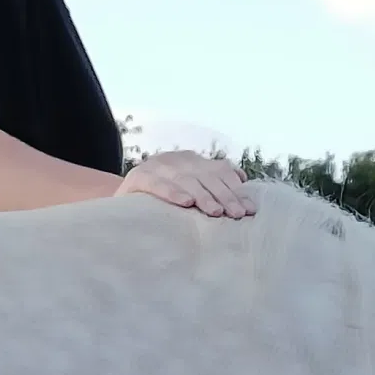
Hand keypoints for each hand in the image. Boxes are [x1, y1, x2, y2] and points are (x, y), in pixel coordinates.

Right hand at [116, 151, 255, 218]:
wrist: (123, 204)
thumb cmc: (164, 202)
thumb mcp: (190, 191)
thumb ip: (213, 183)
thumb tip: (242, 178)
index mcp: (192, 161)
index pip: (219, 172)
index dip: (236, 190)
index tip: (250, 210)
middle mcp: (177, 160)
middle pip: (206, 176)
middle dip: (224, 196)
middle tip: (237, 214)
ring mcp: (157, 166)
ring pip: (185, 180)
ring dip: (202, 196)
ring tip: (216, 212)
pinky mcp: (138, 177)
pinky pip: (157, 184)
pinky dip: (172, 192)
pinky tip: (185, 203)